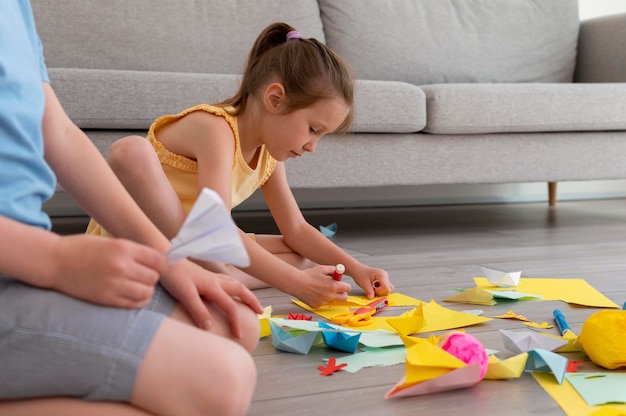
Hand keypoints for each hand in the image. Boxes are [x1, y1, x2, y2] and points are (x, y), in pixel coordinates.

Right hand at [51, 234, 167, 307]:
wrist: (54, 261)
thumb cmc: (82, 249)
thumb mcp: (111, 242)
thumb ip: (134, 251)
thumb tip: (159, 261)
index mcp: (124, 248)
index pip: (158, 260)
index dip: (163, 264)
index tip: (160, 266)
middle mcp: (121, 266)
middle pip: (154, 277)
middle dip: (153, 276)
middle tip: (145, 275)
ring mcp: (113, 284)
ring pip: (147, 292)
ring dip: (147, 289)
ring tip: (139, 285)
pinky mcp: (106, 299)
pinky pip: (133, 304)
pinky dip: (139, 300)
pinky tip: (134, 294)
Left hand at [159, 260, 262, 337]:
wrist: (164, 259)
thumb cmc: (173, 276)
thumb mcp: (184, 294)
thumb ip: (198, 310)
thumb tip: (210, 327)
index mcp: (213, 286)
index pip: (230, 307)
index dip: (236, 322)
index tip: (238, 336)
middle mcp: (216, 280)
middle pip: (241, 290)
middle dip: (252, 301)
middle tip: (261, 312)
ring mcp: (211, 276)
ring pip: (235, 283)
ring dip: (245, 292)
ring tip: (250, 301)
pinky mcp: (205, 275)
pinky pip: (226, 280)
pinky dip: (234, 285)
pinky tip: (230, 289)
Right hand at [292, 265, 351, 308]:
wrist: (296, 283)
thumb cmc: (309, 274)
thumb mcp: (322, 268)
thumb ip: (333, 270)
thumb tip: (338, 272)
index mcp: (333, 286)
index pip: (347, 288)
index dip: (345, 285)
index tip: (341, 284)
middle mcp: (329, 296)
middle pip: (344, 298)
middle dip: (342, 294)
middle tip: (336, 289)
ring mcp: (323, 302)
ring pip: (332, 300)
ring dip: (330, 296)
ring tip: (320, 288)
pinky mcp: (316, 306)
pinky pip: (322, 303)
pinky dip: (320, 299)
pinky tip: (314, 293)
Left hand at [354, 266, 393, 298]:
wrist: (357, 269)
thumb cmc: (360, 273)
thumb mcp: (363, 283)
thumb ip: (368, 291)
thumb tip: (371, 298)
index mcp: (381, 275)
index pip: (386, 288)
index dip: (380, 292)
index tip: (373, 291)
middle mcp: (385, 276)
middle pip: (389, 289)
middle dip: (381, 293)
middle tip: (372, 290)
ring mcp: (385, 278)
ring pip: (388, 289)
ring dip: (380, 292)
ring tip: (372, 289)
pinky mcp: (383, 281)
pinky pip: (385, 289)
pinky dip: (379, 291)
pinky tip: (373, 288)